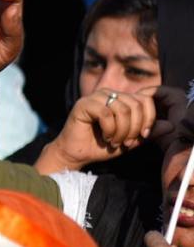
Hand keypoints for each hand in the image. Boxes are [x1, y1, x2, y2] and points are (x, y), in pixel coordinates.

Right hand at [36, 88, 156, 173]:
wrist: (76, 154)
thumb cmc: (101, 146)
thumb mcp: (130, 140)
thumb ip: (148, 133)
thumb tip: (170, 126)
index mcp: (121, 98)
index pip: (144, 100)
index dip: (148, 119)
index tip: (143, 137)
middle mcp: (108, 93)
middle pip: (135, 105)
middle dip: (134, 128)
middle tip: (126, 143)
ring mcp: (95, 97)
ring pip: (122, 109)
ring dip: (122, 131)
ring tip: (114, 141)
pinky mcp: (83, 104)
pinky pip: (106, 114)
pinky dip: (109, 130)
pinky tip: (105, 137)